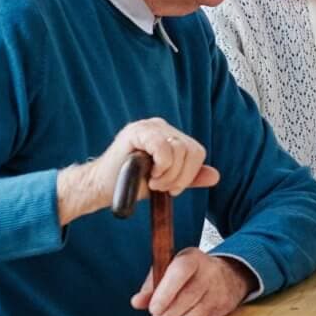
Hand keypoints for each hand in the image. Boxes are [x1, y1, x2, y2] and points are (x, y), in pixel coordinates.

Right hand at [58, 118, 220, 225]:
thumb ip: (188, 177)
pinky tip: (148, 174)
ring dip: (168, 174)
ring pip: (179, 149)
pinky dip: (161, 166)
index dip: (189, 174)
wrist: (101, 188)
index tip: (172, 189)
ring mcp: (149, 126)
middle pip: (191, 151)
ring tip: (152, 182)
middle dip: (179, 177)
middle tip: (160, 187)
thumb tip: (215, 176)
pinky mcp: (137, 131)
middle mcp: (162, 127)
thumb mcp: (165, 182)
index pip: (197, 152)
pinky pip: (163, 147)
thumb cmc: (129, 184)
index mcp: (171, 137)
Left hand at [130, 248, 252, 315]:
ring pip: (196, 314)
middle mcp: (208, 273)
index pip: (181, 271)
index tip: (153, 310)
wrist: (226, 276)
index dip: (167, 291)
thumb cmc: (189, 273)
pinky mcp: (221, 308)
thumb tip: (137, 302)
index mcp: (192, 259)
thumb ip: (152, 285)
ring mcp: (217, 291)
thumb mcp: (170, 270)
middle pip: (188, 296)